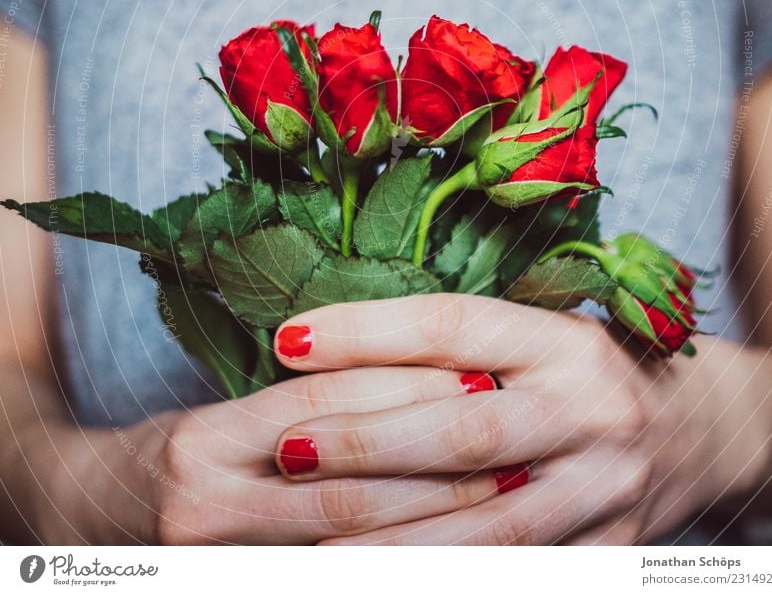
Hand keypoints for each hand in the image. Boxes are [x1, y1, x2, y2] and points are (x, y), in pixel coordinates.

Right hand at [35, 365, 506, 543]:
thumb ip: (303, 404)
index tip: (477, 371)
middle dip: (436, 459)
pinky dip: (391, 553)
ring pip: (347, 535)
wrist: (87, 521)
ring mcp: (215, 556)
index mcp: (205, 437)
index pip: (326, 401)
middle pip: (345, 476)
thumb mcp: (222, 417)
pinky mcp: (230, 581)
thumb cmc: (170, 457)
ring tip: (501, 493)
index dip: (405, 385)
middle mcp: (203, 501)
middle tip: (513, 440)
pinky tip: (442, 543)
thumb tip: (415, 377)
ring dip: (430, 515)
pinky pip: (330, 566)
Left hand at [270, 294, 766, 544]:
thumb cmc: (586, 369)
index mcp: (560, 341)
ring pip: (491, 526)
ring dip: (398, 544)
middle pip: (465, 431)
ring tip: (316, 552)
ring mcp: (605, 488)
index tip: (290, 338)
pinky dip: (455, 582)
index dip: (366, 331)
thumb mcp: (538, 334)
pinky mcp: (613, 551)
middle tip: (289, 448)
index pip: (451, 326)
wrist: (694, 428)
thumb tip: (338, 352)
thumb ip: (459, 348)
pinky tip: (392, 581)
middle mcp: (589, 410)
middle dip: (369, 443)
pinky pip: (526, 576)